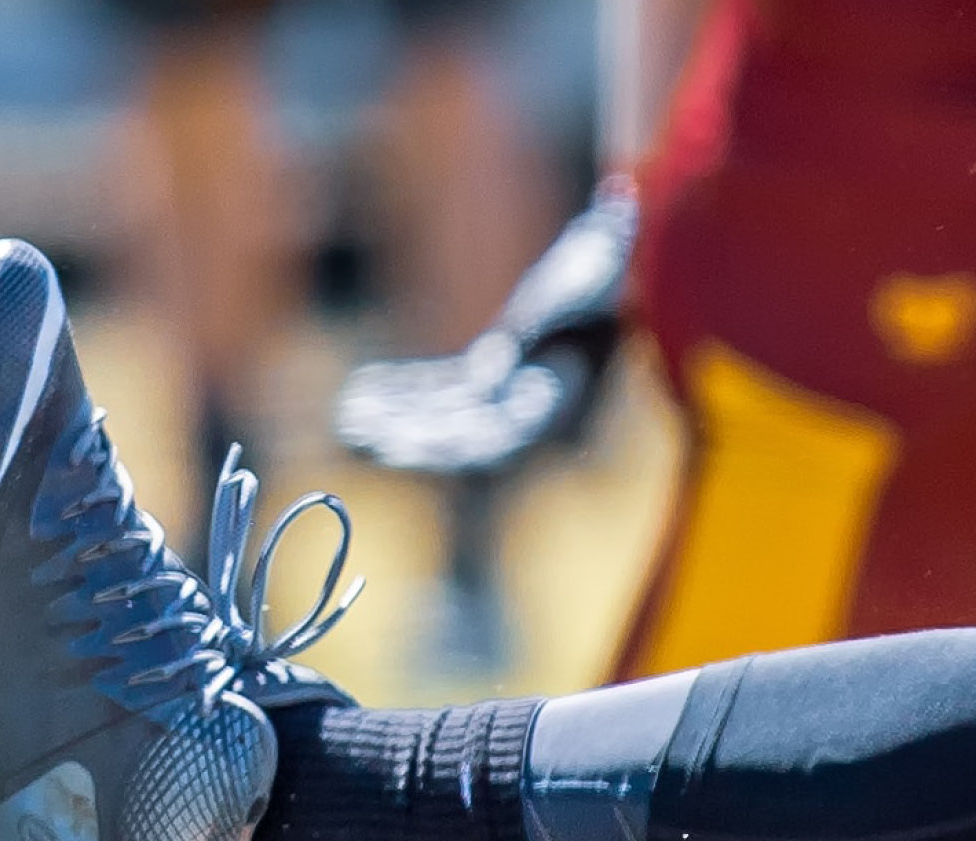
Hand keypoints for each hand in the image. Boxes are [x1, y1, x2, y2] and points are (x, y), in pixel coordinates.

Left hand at [332, 180, 637, 479]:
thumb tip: (482, 376)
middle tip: (352, 432)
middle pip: (464, 438)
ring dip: (399, 414)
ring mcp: (520, 391)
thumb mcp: (571, 298)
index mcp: (562, 406)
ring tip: (347, 410)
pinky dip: (409, 389)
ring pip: (450, 415)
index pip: (494, 445)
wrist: (628, 256)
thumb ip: (528, 338)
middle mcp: (540, 410)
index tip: (394, 448)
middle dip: (408, 436)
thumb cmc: (605, 273)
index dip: (442, 449)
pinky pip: (448, 389)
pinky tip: (366, 383)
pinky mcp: (503, 368)